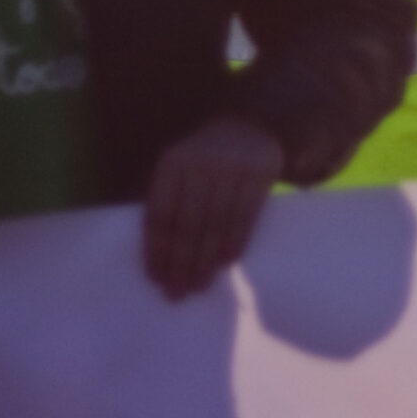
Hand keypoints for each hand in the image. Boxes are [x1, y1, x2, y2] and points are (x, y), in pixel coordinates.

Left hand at [142, 114, 283, 299]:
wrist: (250, 123)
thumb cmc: (204, 157)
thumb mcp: (178, 166)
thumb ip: (167, 199)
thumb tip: (156, 256)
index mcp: (172, 162)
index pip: (160, 214)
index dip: (156, 250)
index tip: (155, 279)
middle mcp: (201, 163)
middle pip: (187, 225)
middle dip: (180, 264)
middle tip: (176, 294)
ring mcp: (233, 168)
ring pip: (216, 226)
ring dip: (206, 262)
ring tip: (199, 286)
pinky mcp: (260, 174)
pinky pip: (245, 218)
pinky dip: (234, 244)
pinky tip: (224, 264)